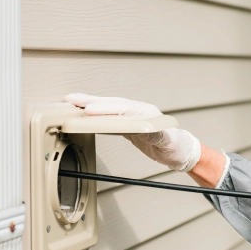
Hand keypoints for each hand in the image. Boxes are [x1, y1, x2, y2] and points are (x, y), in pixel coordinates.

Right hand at [65, 93, 200, 172]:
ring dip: (90, 104)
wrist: (179, 150)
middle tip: (72, 100)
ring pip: (108, 107)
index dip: (106, 109)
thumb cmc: (175, 145)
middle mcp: (138, 111)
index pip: (122, 108)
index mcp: (146, 112)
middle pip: (111, 103)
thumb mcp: (167, 141)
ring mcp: (132, 116)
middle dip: (91, 101)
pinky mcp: (127, 124)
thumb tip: (145, 129)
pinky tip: (84, 115)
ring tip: (71, 102)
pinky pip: (109, 116)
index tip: (90, 110)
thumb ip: (156, 134)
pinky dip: (96, 114)